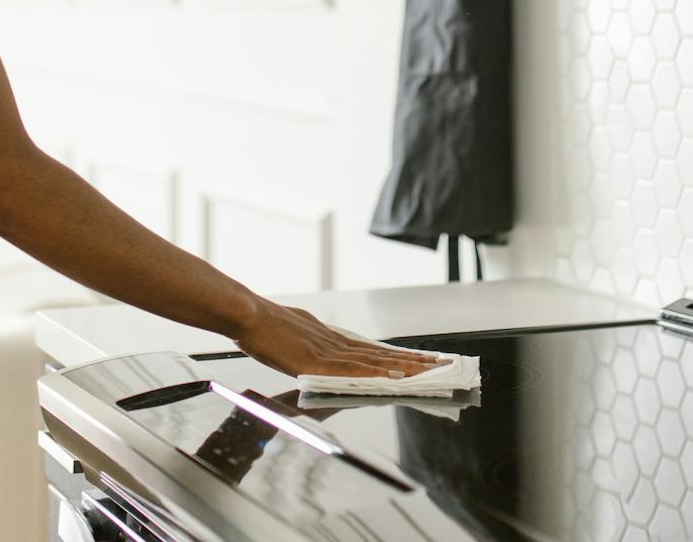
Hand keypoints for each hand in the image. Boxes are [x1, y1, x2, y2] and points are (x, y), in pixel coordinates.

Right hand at [233, 302, 448, 378]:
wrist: (249, 315)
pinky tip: (394, 377)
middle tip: (444, 363)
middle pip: (383, 354)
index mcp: (333, 340)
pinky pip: (353, 371)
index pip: (375, 350)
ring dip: (405, 367)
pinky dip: (376, 374)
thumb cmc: (266, 327)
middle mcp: (337, 344)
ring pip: (375, 361)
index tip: (424, 359)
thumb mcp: (297, 332)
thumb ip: (314, 343)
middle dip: (415, 361)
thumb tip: (322, 352)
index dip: (401, 356)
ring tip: (431, 370)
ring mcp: (330, 353)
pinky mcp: (318, 362)